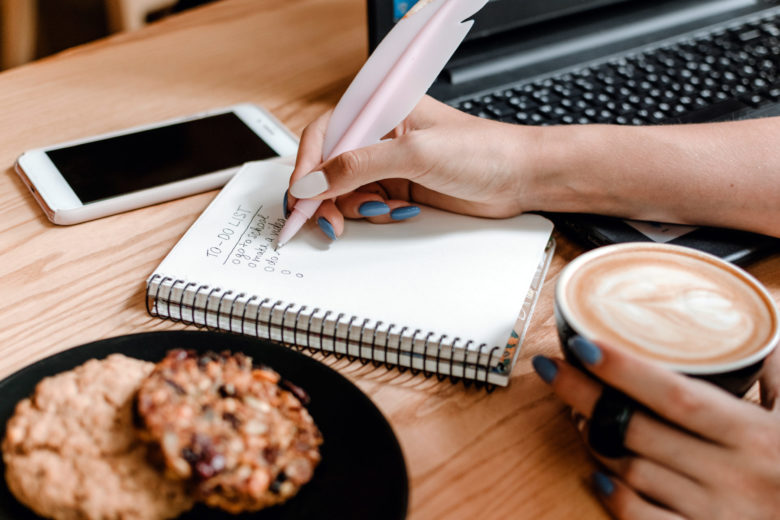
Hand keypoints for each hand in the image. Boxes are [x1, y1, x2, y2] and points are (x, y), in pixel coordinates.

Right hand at [285, 96, 542, 238]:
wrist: (521, 178)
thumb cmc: (482, 151)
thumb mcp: (414, 154)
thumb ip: (358, 166)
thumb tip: (313, 183)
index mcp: (381, 110)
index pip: (325, 133)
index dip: (307, 166)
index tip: (300, 197)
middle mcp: (380, 134)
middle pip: (329, 166)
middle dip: (327, 195)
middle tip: (328, 220)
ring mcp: (389, 163)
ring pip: (346, 190)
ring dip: (353, 207)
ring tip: (381, 212)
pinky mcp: (400, 187)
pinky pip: (368, 204)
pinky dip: (373, 214)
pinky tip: (397, 213)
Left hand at [532, 339, 779, 519]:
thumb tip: (759, 336)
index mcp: (758, 437)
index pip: (676, 396)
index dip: (624, 370)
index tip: (582, 345)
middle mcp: (735, 477)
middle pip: (639, 430)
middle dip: (585, 396)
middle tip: (552, 368)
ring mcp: (720, 515)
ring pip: (634, 472)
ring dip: (597, 441)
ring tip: (575, 412)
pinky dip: (617, 500)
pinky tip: (598, 477)